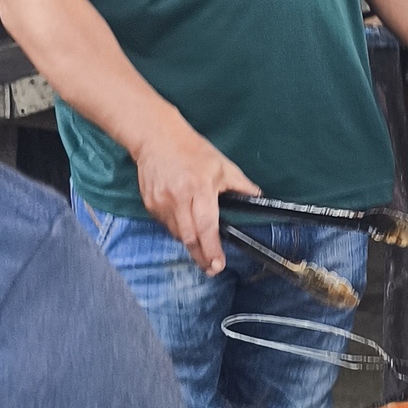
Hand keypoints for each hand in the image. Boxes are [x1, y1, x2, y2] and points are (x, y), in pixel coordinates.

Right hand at [133, 105, 256, 272]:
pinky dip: (178, 230)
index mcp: (199, 188)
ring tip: (201, 250)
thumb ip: (241, 185)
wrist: (157, 138)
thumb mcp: (222, 165)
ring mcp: (160, 203)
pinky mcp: (150, 204)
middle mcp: (177, 199)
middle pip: (189, 237)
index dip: (211, 248)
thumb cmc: (192, 151)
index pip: (206, 226)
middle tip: (212, 268)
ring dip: (190, 243)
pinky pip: (166, 225)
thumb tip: (258, 197)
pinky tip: (186, 226)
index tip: (217, 263)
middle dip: (201, 256)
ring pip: (177, 234)